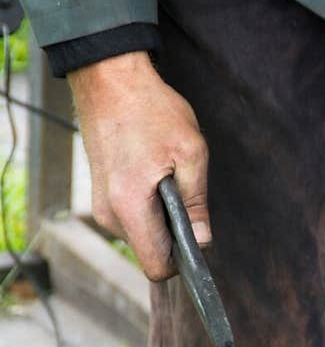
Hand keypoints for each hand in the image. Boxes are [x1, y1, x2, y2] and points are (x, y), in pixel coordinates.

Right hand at [69, 51, 209, 280]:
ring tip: (165, 177)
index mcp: (130, 207)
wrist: (109, 79)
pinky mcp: (100, 196)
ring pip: (141, 236)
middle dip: (173, 235)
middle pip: (149, 252)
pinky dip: (148, 207)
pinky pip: (132, 219)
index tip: (196, 238)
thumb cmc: (150, 110)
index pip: (156, 267)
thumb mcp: (190, 153)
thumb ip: (197, 203)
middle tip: (182, 192)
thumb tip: (202, 242)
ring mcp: (101, 206)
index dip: (182, 261)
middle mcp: (109, 214)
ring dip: (161, 218)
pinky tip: (153, 175)